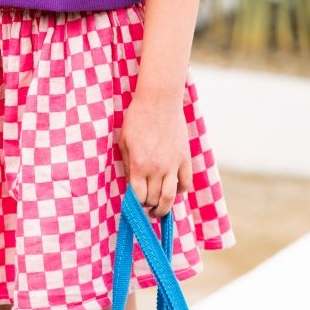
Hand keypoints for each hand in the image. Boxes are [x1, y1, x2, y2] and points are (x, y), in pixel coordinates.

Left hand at [118, 91, 192, 218]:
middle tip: (145, 205)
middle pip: (153, 199)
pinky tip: (173, 190)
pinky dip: (180, 191)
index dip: (135, 203)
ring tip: (159, 209)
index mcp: (139, 164)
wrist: (159, 100)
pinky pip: (186, 183)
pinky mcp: (185, 158)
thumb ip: (128, 164)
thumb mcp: (124, 140)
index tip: (133, 203)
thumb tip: (131, 182)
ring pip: (170, 197)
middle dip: (147, 205)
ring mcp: (173, 164)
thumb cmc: (137, 118)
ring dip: (164, 207)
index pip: (138, 196)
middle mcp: (157, 168)